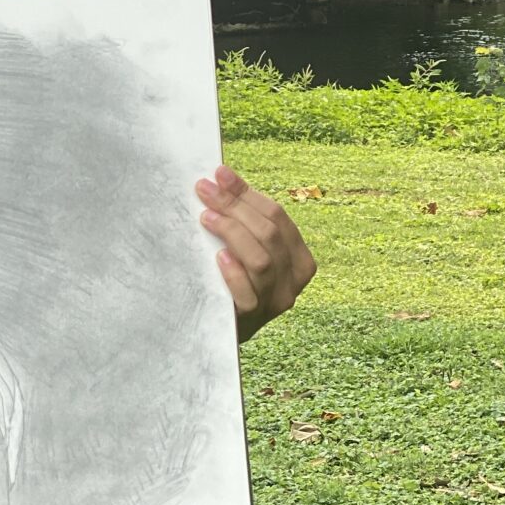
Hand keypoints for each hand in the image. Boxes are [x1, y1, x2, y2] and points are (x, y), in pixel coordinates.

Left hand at [196, 165, 315, 343]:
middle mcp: (295, 281)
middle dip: (235, 207)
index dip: (247, 193)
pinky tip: (219, 257)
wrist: (222, 330)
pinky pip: (248, 295)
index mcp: (300, 258)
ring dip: (232, 233)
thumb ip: (244, 221)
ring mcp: (276, 302)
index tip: (219, 174)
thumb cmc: (234, 281)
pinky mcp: (254, 320)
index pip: (277, 217)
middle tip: (205, 190)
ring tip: (206, 217)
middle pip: (269, 234)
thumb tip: (220, 179)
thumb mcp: (247, 249)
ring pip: (262, 260)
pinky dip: (234, 273)